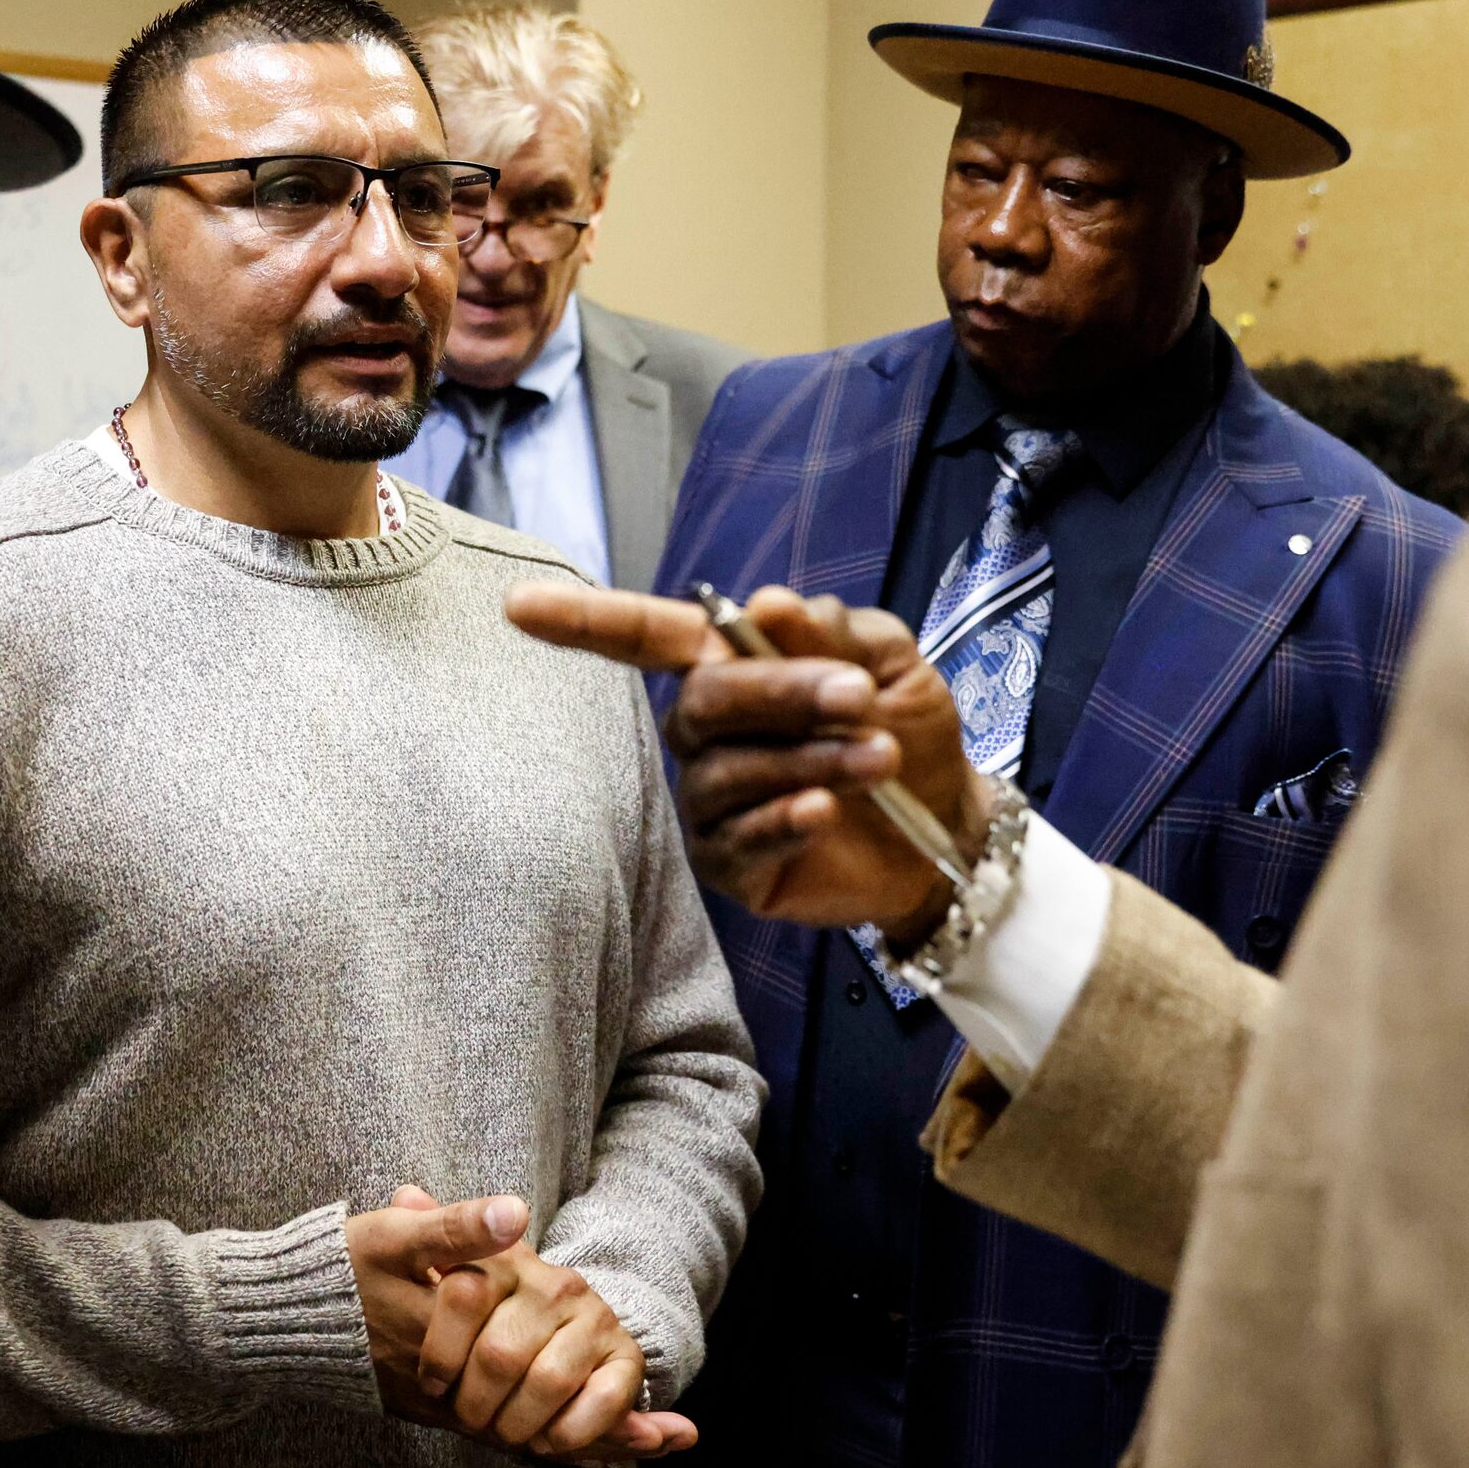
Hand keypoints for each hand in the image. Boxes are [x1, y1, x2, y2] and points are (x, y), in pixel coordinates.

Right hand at [346, 1186, 529, 1419]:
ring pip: (487, 1396)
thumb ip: (455, 1227)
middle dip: (527, 1342)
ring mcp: (417, 1396)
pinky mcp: (409, 1409)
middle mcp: (426, 1370)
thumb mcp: (394, 1235)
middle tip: (547, 1317)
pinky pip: (465, 1414)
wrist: (280, 1316)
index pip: (504, 1322)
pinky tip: (505, 1374)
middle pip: (500, 1365)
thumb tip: (516, 1212)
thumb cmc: (339, 1267)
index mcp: (429, 1324)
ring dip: (513, 1374)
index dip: (528, 1298)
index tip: (539, 1276)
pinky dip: (491, 1395)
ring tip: (531, 1345)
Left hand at [386, 1186, 696, 1461]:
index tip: (432, 1383)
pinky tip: (549, 1436)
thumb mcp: (457, 1287)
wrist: (567, 1343)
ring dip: (518, 1424)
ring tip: (506, 1430)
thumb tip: (405, 1192)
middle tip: (470, 1419)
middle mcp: (555, 1283)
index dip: (438, 1357)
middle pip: (498, 1355)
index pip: (461, 1295)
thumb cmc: (495, 1328)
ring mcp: (594, 1318)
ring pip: (546, 1381)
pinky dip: (568, 1432)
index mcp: (507, 1260)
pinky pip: (598, 1401)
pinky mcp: (626, 1356)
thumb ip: (432, 1239)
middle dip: (476, 1405)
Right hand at [504, 582, 990, 943]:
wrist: (950, 826)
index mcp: (728, 665)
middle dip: (783, 690)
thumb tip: (765, 603)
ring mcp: (710, 800)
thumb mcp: (889, 662)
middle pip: (704, 698)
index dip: (581, 621)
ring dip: (811, 756)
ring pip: (729, 769)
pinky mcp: (730, 864)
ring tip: (879, 757)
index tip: (518, 605)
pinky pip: (740, 837)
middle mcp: (704, 731)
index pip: (645, 636)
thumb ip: (832, 633)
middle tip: (859, 695)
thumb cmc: (908, 729)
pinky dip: (785, 817)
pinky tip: (824, 809)